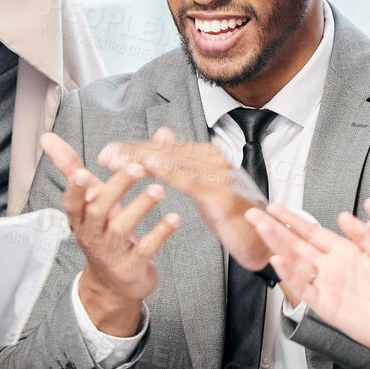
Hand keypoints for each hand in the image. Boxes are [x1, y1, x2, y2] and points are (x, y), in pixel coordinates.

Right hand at [41, 133, 179, 336]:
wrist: (116, 282)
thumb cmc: (102, 230)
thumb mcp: (87, 200)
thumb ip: (71, 167)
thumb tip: (48, 138)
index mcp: (80, 217)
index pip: (72, 202)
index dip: (75, 189)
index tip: (83, 173)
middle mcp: (92, 235)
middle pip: (98, 211)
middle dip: (117, 188)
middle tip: (137, 168)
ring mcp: (111, 253)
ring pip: (122, 228)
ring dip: (141, 206)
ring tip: (159, 190)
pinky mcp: (131, 267)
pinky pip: (145, 248)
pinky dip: (160, 232)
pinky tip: (173, 218)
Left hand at [100, 127, 270, 269]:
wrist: (263, 235)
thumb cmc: (234, 211)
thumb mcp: (203, 183)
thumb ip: (181, 159)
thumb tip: (162, 132)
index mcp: (206, 156)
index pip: (164, 148)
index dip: (135, 149)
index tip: (110, 151)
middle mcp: (213, 160)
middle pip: (165, 152)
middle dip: (132, 153)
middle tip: (106, 155)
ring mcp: (218, 175)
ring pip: (174, 163)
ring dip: (143, 160)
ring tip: (118, 161)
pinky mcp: (221, 194)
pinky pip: (191, 181)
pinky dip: (170, 172)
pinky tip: (152, 167)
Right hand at [245, 203, 369, 359]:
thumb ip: (363, 234)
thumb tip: (344, 216)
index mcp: (343, 253)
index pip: (310, 231)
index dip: (291, 219)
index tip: (274, 207)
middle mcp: (331, 268)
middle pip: (296, 244)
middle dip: (274, 228)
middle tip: (254, 215)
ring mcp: (327, 286)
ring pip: (296, 262)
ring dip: (278, 245)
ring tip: (262, 228)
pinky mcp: (328, 306)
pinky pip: (305, 289)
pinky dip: (291, 276)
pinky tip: (279, 262)